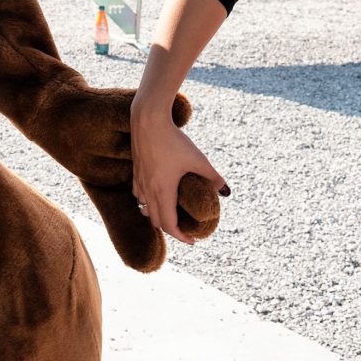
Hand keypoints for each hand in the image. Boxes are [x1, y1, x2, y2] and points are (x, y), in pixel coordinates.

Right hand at [128, 96, 229, 251]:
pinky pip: (139, 195)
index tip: (193, 241)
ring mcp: (139, 181)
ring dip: (156, 216)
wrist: (148, 120)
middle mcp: (148, 190)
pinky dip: (147, 202)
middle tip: (185, 229)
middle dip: (170, 229)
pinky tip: (156, 194)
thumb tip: (225, 191)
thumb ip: (212, 177)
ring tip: (170, 214)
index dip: (182, 237)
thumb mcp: (198, 159)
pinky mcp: (136, 171)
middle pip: (156, 221)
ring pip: (145, 209)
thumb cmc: (173, 140)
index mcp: (162, 191)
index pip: (169, 225)